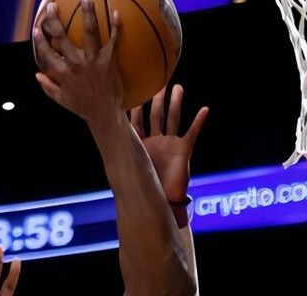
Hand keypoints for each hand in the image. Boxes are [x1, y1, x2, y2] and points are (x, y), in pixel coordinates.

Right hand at [33, 1, 123, 123]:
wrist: (104, 115)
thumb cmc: (83, 107)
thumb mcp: (62, 100)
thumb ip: (49, 87)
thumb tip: (37, 74)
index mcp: (63, 74)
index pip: (47, 53)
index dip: (40, 40)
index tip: (36, 28)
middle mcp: (76, 65)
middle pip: (63, 37)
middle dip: (55, 20)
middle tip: (51, 6)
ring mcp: (93, 62)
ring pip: (89, 33)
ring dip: (87, 14)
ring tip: (85, 0)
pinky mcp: (108, 62)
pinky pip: (112, 41)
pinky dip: (116, 27)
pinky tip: (116, 13)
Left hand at [130, 84, 208, 203]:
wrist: (163, 202)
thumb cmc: (146, 188)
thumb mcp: (131, 164)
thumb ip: (122, 149)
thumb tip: (102, 131)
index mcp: (141, 144)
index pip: (137, 120)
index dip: (135, 106)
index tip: (132, 88)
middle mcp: (156, 141)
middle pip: (156, 115)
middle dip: (157, 98)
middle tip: (158, 81)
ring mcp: (170, 145)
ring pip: (173, 119)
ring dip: (176, 103)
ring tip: (178, 88)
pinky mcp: (183, 151)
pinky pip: (192, 133)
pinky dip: (198, 121)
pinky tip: (204, 109)